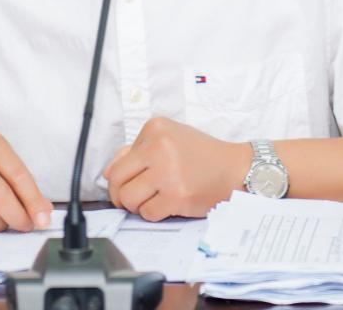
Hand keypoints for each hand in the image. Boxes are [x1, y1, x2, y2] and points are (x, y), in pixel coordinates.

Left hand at [101, 117, 249, 220]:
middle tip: (128, 201)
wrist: (235, 169)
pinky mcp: (177, 195)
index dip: (118, 178)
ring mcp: (168, 172)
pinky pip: (148, 213)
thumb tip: (107, 173)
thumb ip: (137, 152)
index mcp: (155, 128)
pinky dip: (153, 214)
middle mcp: (159, 147)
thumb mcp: (169, 140)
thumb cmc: (202, 155)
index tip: (126, 185)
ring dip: (136, 206)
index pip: (118, 160)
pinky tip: (166, 206)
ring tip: (150, 201)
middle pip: (117, 180)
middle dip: (119, 195)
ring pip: (129, 198)